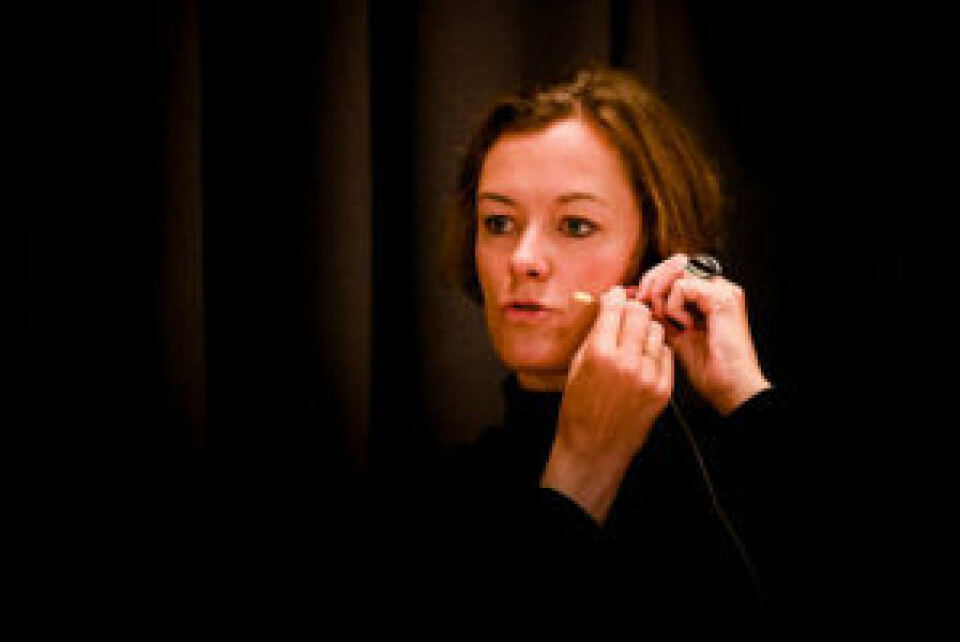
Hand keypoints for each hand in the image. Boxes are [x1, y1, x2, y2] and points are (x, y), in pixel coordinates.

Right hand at [540, 286, 673, 522]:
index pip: (615, 306)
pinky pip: (665, 353)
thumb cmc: (580, 408)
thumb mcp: (577, 365)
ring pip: (656, 330)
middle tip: (626, 315)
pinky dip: (655, 351)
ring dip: (645, 330)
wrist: (595, 447)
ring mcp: (647, 375)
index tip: (615, 296)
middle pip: (640, 313)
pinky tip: (642, 359)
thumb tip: (606, 307)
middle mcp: (626, 362)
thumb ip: (594, 334)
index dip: (614, 297)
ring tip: (634, 341)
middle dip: (632, 309)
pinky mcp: (662, 388)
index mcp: (599, 353)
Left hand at [637, 254, 770, 415]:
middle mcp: (718, 287)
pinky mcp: (722, 298)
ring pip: (679, 269)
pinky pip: (684, 286)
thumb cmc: (708, 367)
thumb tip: (636, 297)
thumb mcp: (675, 333)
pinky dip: (674, 305)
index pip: (675, 267)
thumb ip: (661, 312)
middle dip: (653, 280)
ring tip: (665, 317)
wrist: (730, 387)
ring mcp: (723, 290)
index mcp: (709, 293)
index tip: (639, 301)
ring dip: (661, 291)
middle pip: (676, 261)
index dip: (653, 279)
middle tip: (644, 303)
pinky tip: (684, 325)